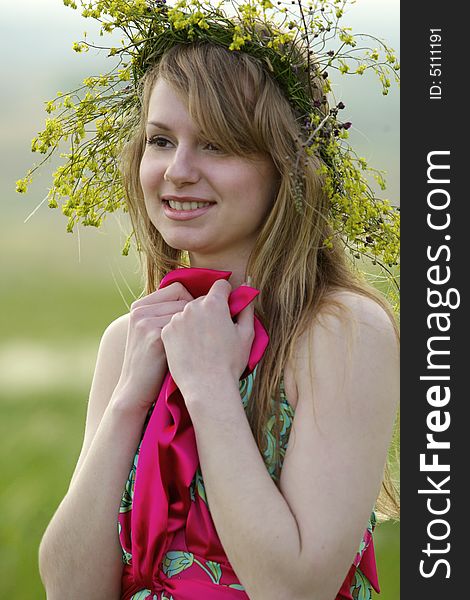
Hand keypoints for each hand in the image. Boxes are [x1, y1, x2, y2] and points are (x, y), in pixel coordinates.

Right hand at [115, 282, 193, 410]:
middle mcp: (141, 311)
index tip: (198, 320)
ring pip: (189, 313)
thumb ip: (164, 314)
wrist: (133, 391)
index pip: (178, 289)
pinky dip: (195, 338)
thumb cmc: (150, 363)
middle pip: (186, 299)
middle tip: (202, 333)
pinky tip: (195, 351)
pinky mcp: (156, 337)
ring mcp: (146, 323)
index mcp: (139, 306)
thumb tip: (197, 299)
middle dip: (198, 314)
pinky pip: (187, 328)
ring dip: (198, 326)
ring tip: (199, 343)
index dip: (193, 302)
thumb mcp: (149, 333)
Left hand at [160, 279, 254, 403]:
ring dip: (195, 321)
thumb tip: (247, 286)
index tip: (227, 309)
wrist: (207, 387)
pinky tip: (190, 349)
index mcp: (214, 303)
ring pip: (188, 312)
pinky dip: (182, 333)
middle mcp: (192, 306)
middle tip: (216, 333)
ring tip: (202, 344)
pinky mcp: (166, 332)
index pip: (220, 285)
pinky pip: (176, 325)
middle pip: (203, 300)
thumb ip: (247, 307)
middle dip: (210, 310)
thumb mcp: (247, 334)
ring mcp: (177, 319)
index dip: (227, 295)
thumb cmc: (230, 363)